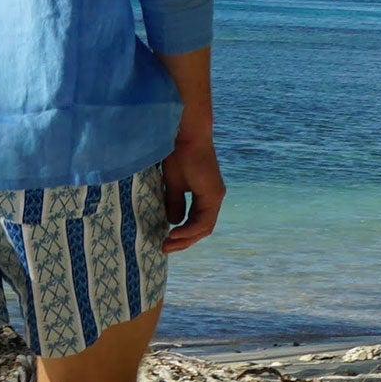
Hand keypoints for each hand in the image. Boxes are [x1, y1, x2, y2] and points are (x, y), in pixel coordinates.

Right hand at [152, 42, 220, 251]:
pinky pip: (204, 219)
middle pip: (202, 227)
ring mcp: (215, 195)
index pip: (197, 222)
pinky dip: (190, 229)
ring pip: (204, 226)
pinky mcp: (213, 193)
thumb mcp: (172, 182)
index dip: (183, 234)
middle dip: (184, 241)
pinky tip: (175, 232)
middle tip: (165, 248)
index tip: (165, 240)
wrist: (187, 133)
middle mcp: (214, 196)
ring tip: (168, 243)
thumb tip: (172, 221)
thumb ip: (174, 201)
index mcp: (205, 194)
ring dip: (186, 238)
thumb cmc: (178, 151)